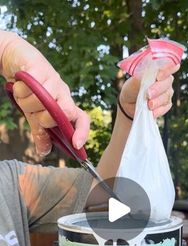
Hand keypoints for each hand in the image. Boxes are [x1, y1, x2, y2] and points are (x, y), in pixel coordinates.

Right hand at [1, 33, 89, 154]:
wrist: (15, 62)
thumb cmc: (29, 90)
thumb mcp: (34, 115)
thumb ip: (40, 132)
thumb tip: (44, 152)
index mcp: (65, 105)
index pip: (81, 119)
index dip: (83, 132)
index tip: (76, 145)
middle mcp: (63, 92)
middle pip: (64, 113)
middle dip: (44, 117)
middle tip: (34, 111)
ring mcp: (53, 79)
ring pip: (42, 101)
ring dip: (26, 102)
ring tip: (24, 95)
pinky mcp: (40, 68)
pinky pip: (30, 86)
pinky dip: (20, 89)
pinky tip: (19, 83)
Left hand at [119, 62, 179, 118]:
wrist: (128, 104)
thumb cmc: (132, 89)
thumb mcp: (134, 81)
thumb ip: (143, 75)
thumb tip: (150, 72)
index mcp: (159, 70)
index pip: (169, 65)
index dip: (167, 69)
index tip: (158, 76)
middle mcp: (165, 80)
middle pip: (168, 82)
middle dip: (158, 89)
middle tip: (148, 94)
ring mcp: (167, 92)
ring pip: (167, 96)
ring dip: (157, 101)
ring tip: (149, 105)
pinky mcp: (166, 104)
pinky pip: (166, 107)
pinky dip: (159, 110)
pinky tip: (152, 112)